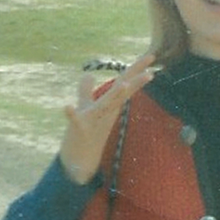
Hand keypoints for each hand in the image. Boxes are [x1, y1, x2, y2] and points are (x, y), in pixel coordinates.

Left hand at [59, 52, 154, 184]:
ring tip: (124, 84)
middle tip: (151, 62)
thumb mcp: (86, 108)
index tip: (152, 56)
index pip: (124, 83)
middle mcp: (104, 111)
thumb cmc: (85, 134)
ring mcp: (93, 120)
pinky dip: (71, 114)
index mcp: (108, 105)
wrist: (79, 163)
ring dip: (114, 96)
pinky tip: (67, 106)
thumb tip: (88, 74)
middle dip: (135, 76)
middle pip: (121, 90)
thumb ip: (86, 91)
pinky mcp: (78, 130)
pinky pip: (75, 120)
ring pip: (105, 105)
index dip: (136, 70)